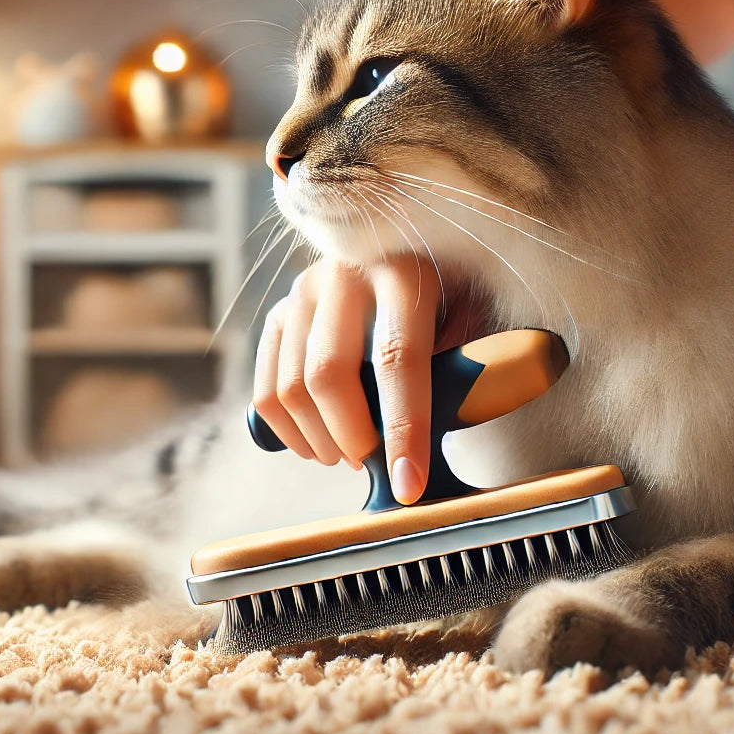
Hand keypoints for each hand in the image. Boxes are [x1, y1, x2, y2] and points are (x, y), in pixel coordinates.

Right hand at [252, 255, 441, 503]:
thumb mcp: (467, 319)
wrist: (407, 249)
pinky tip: (314, 441)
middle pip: (329, 375)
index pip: (397, 358)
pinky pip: (265, 388)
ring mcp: (303, 292)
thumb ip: (458, 371)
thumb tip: (436, 448)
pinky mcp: (278, 311)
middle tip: (371, 462)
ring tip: (346, 454)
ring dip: (318, 441)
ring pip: (291, 388)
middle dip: (351, 438)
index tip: (408, 483)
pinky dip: (286, 431)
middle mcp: (344, 275)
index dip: (403, 427)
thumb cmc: (448, 297)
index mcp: (404, 273)